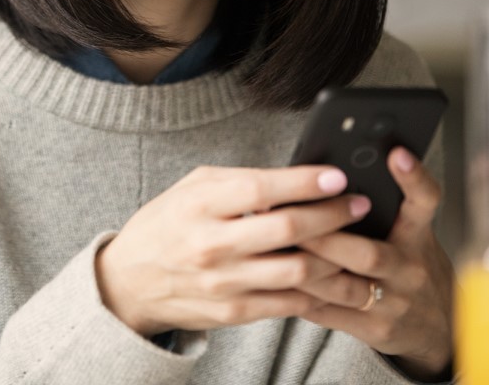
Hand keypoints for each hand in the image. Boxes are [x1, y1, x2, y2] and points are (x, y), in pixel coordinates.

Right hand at [95, 165, 371, 336]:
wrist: (131, 281)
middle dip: (332, 216)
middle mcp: (211, 244)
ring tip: (354, 241)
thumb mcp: (192, 187)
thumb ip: (240, 180)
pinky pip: (289, 302)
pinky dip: (317, 288)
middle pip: (287, 230)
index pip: (260, 190)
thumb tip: (297, 176)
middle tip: (357, 205)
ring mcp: (223, 282)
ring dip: (335, 256)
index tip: (336, 177)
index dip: (304, 183)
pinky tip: (331, 273)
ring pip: (297, 271)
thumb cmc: (168, 224)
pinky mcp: (233, 311)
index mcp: (199, 205)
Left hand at [297, 148, 455, 379]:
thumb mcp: (409, 236)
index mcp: (418, 237)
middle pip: (367, 253)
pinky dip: (298, 297)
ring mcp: (394, 303)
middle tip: (285, 217)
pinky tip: (274, 281)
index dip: (413, 178)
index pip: (424, 203)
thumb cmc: (409, 268)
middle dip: (322, 237)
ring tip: (268, 249)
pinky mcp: (375, 329)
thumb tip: (326, 176)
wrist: (438, 328)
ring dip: (302, 268)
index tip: (396, 154)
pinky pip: (329, 313)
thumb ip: (380, 211)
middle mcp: (410, 270)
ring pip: (342, 287)